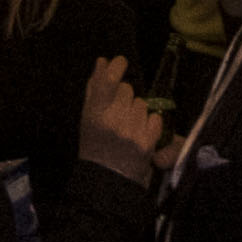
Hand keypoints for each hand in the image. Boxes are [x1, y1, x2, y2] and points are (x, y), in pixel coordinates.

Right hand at [76, 57, 159, 183]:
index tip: (121, 61)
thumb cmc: (95, 146)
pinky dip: (149, 124)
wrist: (107, 180)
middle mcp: (113, 122)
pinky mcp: (146, 143)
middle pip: (127, 90)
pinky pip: (154, 118)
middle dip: (124, 97)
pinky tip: (139, 134)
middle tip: (118, 114)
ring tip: (128, 127)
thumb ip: (94, 88)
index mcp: (94, 115)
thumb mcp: (87, 118)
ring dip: (137, 112)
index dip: (116, 67)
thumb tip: (103, 61)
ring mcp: (131, 133)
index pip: (108, 82)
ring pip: (142, 104)